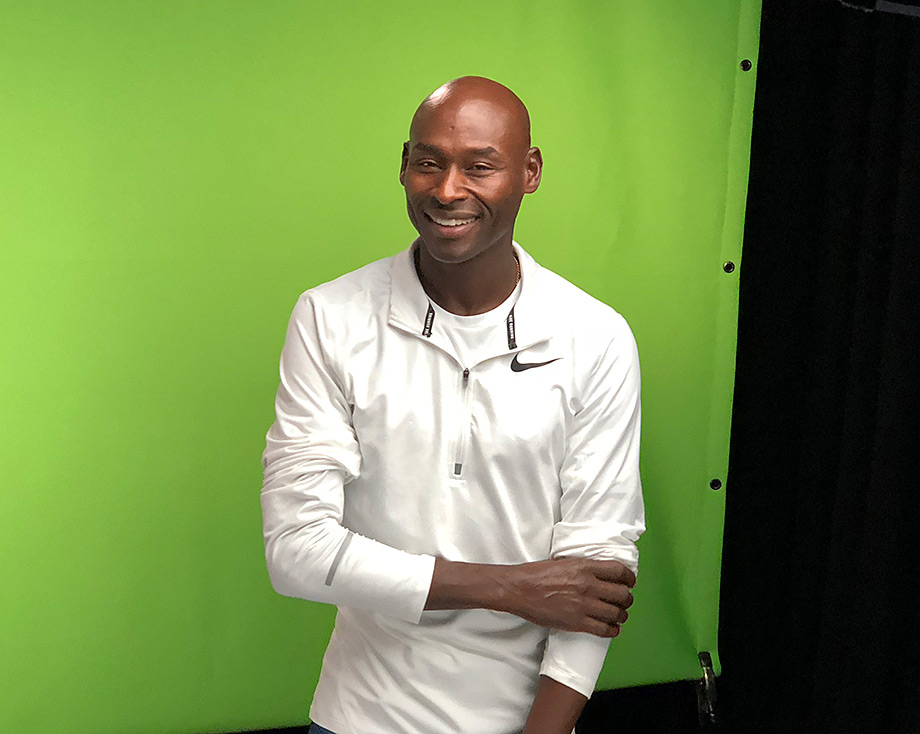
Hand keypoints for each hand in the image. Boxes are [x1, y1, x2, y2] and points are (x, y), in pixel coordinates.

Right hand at [498, 558, 634, 636]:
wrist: (519, 589)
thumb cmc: (537, 574)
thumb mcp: (564, 562)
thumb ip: (583, 568)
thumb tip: (599, 573)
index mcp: (585, 567)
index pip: (619, 571)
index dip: (630, 578)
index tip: (630, 582)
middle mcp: (588, 585)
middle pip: (622, 594)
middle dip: (627, 598)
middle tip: (625, 600)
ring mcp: (583, 605)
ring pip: (617, 613)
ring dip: (622, 615)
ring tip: (619, 615)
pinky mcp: (577, 622)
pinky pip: (604, 629)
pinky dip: (612, 630)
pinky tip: (612, 629)